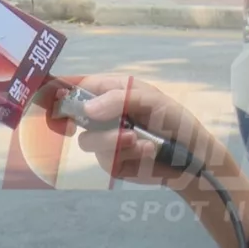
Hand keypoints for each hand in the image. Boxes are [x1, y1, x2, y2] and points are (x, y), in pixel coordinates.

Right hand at [49, 75, 230, 191]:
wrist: (194, 158)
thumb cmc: (175, 121)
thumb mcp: (152, 101)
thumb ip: (119, 99)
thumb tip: (88, 108)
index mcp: (112, 92)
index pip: (80, 87)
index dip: (64, 94)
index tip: (54, 102)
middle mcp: (104, 114)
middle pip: (75, 117)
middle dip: (93, 123)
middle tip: (112, 126)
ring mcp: (106, 139)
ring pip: (88, 141)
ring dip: (114, 141)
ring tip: (139, 141)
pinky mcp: (112, 161)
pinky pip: (106, 158)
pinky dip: (127, 154)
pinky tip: (146, 151)